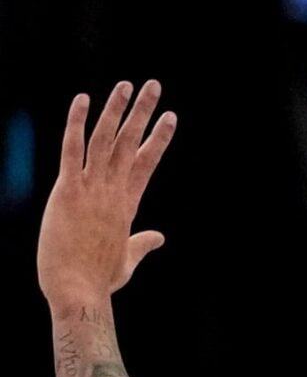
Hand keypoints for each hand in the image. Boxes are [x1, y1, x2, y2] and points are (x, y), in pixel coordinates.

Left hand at [38, 82, 175, 308]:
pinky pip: (71, 150)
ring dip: (116, 110)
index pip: (146, 163)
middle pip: (131, 145)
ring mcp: (91, 190)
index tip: (170, 117)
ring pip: (106, 141)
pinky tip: (83, 100)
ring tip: (126, 85)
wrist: (79, 291)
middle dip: (143, 113)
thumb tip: (160, 237)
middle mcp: (113, 192)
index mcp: (127, 205)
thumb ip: (143, 244)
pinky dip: (77, 123)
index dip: (158, 138)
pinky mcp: (67, 191)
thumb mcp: (127, 260)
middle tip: (154, 86)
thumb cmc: (100, 280)